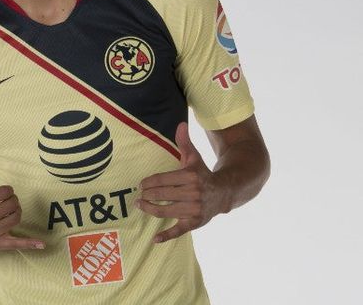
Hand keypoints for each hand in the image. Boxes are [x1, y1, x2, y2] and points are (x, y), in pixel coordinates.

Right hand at [0, 156, 44, 254]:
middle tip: (10, 201)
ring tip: (12, 211)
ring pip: (15, 219)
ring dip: (17, 212)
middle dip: (13, 201)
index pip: (4, 192)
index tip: (5, 193)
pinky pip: (14, 244)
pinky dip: (29, 244)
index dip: (8, 191)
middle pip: (11, 205)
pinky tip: (41, 244)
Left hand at [137, 122, 226, 242]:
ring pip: (166, 211)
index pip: (162, 180)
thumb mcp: (194, 157)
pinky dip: (166, 236)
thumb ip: (184, 142)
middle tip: (138, 196)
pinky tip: (154, 240)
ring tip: (140, 206)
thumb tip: (180, 123)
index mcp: (191, 176)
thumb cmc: (202, 174)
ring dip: (150, 210)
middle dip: (147, 195)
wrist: (225, 192)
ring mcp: (194, 210)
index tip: (140, 185)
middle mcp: (193, 194)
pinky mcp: (195, 223)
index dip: (148, 182)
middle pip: (162, 195)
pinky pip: (179, 231)